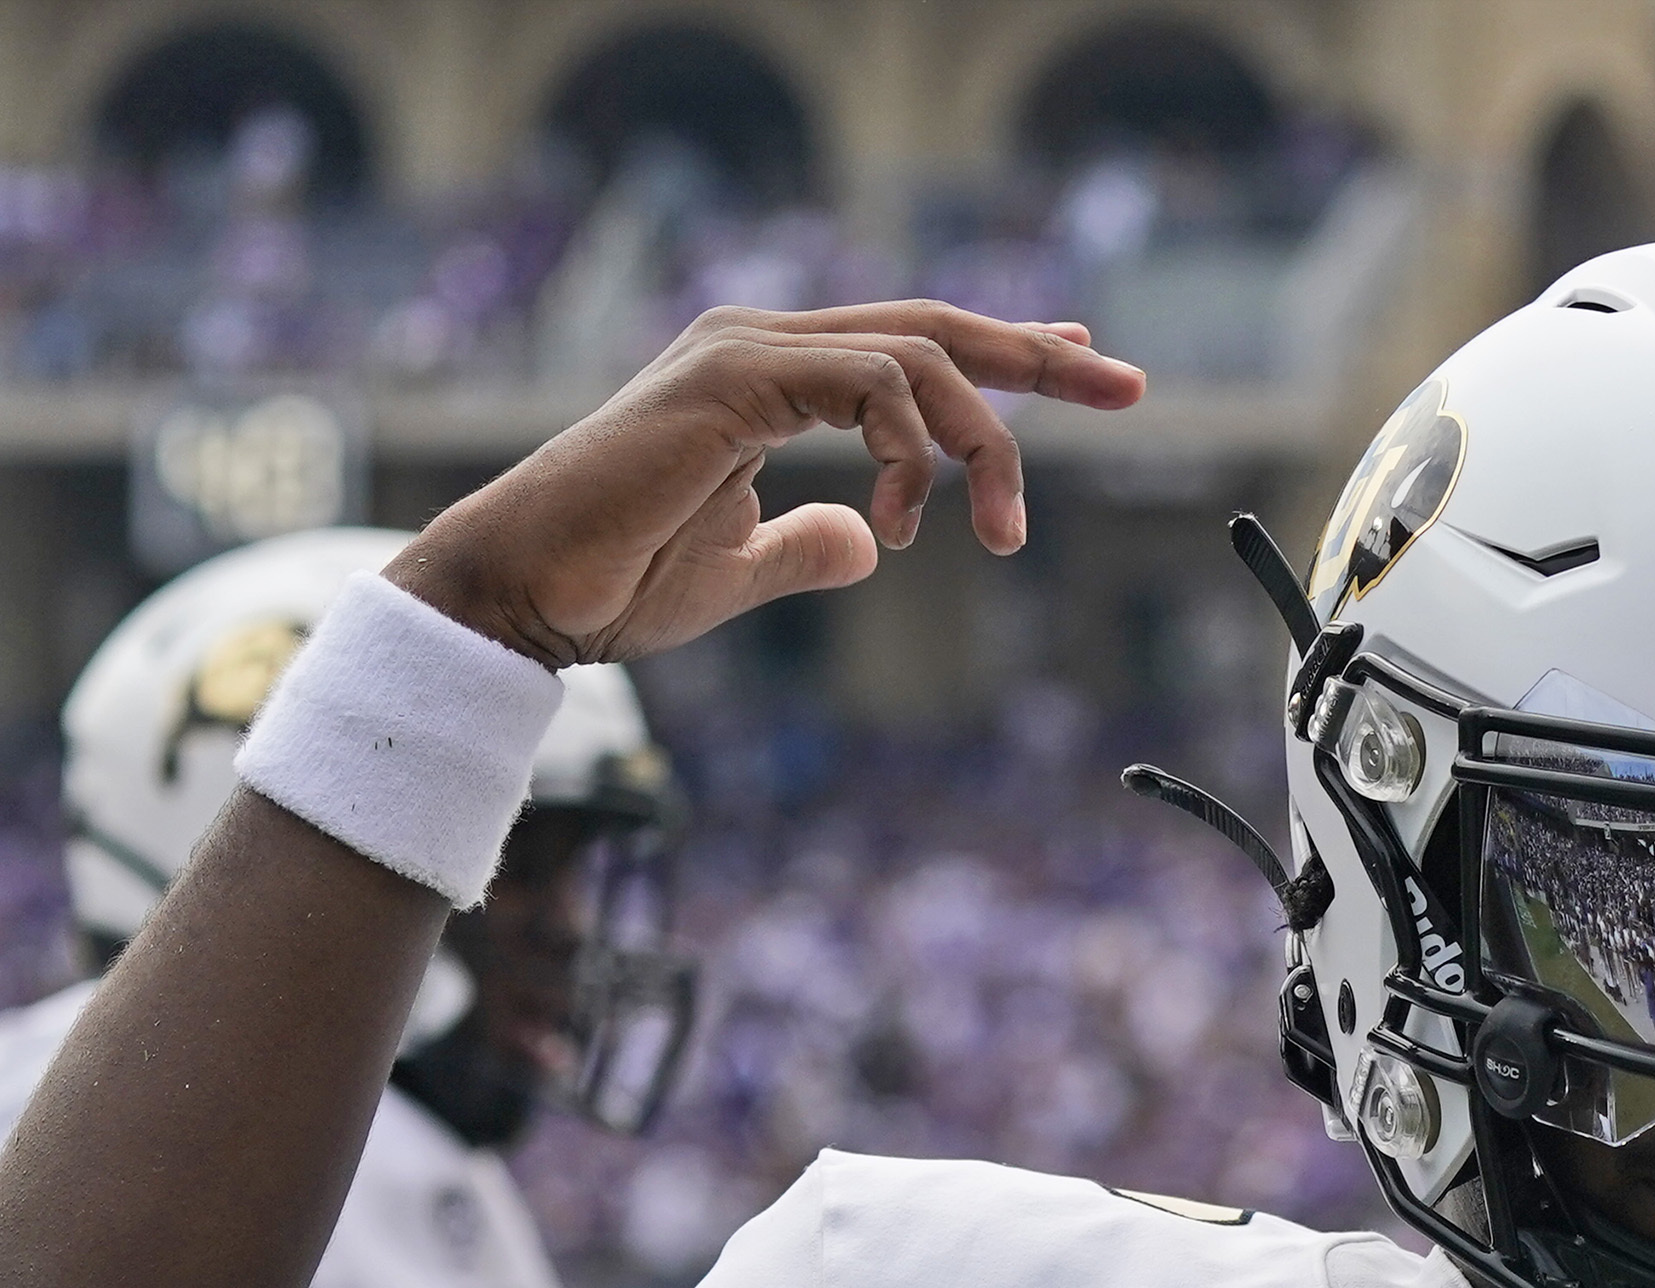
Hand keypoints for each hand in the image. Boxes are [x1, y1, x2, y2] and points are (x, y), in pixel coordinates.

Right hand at [389, 303, 1144, 667]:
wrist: (524, 597)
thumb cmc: (614, 585)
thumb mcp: (742, 568)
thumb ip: (810, 544)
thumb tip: (868, 541)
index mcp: (770, 374)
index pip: (910, 342)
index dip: (1003, 349)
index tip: (1081, 362)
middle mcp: (763, 340)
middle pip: (935, 323)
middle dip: (1040, 355)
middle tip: (1129, 388)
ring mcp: (747, 348)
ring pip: (918, 352)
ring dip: (986, 442)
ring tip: (1007, 532)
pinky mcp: (736, 375)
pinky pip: (872, 380)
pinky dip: (915, 449)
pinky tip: (906, 523)